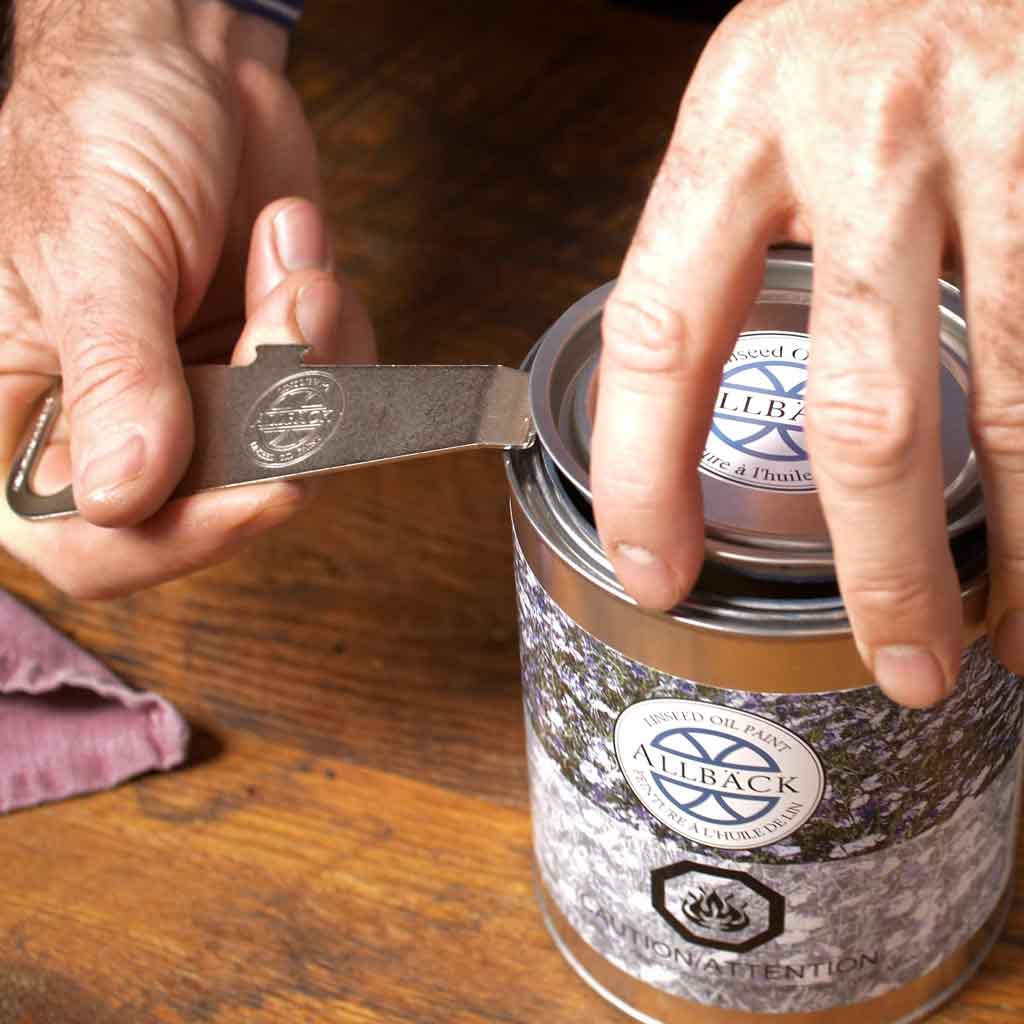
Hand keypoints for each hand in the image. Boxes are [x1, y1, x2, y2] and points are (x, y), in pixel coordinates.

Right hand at [0, 1, 373, 596]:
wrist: (174, 64)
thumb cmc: (99, 130)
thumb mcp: (94, 251)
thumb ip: (115, 378)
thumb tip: (123, 498)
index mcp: (23, 413)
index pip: (88, 544)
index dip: (180, 538)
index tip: (266, 490)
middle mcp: (111, 425)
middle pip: (212, 503)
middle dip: (274, 403)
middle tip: (289, 300)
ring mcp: (197, 402)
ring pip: (291, 451)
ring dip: (312, 346)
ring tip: (283, 244)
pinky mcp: (263, 370)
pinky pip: (334, 397)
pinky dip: (336, 325)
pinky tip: (291, 246)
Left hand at [591, 0, 1023, 705]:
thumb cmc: (859, 19)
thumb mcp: (758, 101)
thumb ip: (732, 241)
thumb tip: (704, 406)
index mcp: (738, 127)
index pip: (656, 335)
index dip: (645, 473)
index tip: (657, 573)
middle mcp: (868, 138)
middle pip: (862, 414)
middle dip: (886, 569)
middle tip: (905, 663)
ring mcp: (1005, 139)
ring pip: (1012, 400)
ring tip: (1018, 633)